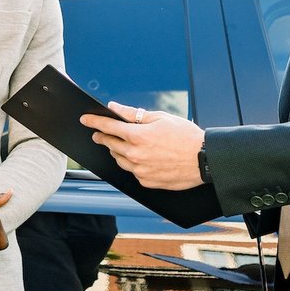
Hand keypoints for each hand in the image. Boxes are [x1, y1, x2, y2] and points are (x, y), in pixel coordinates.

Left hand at [81, 101, 205, 190]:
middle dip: (103, 136)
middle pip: (110, 144)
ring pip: (119, 159)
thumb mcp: (160, 118)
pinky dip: (132, 163)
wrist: (204, 160)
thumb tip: (114, 107)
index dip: (94, 121)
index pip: (108, 127)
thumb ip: (133, 113)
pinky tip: (139, 157)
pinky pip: (132, 171)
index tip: (85, 119)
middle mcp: (135, 155)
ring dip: (117, 150)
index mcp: (138, 136)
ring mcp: (140, 171)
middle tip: (99, 133)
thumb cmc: (186, 136)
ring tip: (121, 144)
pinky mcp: (146, 182)